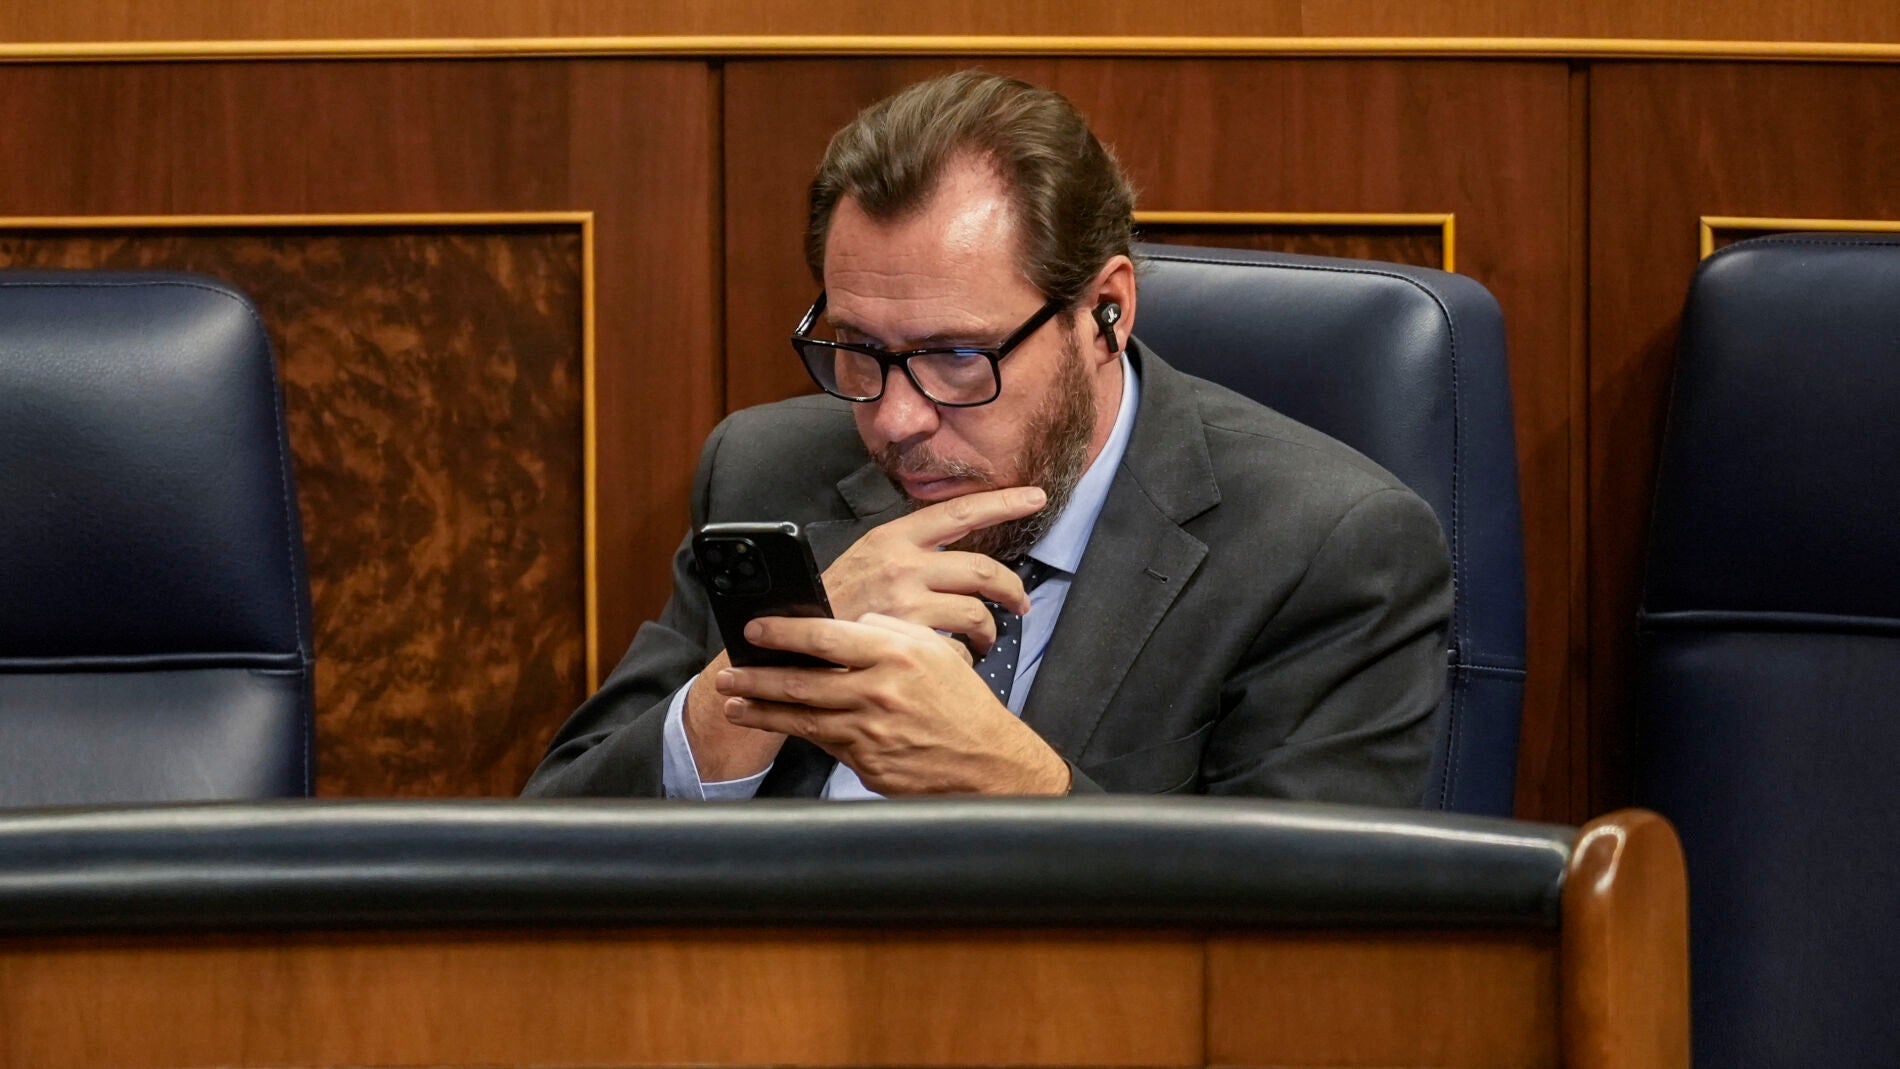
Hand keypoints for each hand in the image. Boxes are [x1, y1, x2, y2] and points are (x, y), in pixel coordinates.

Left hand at [714, 613, 1071, 795]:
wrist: (987, 761)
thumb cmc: (961, 703)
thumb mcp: (935, 651)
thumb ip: (889, 632)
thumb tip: (851, 624)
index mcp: (896, 653)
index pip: (826, 636)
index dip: (783, 632)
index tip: (754, 629)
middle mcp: (880, 691)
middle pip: (802, 681)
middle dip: (756, 677)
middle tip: (728, 673)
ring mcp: (871, 731)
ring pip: (802, 718)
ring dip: (762, 710)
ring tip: (735, 704)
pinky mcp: (866, 763)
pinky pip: (824, 744)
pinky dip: (797, 734)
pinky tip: (777, 726)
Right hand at [823, 486, 1045, 654]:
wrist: (794, 641)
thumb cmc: (830, 604)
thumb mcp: (864, 561)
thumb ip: (905, 553)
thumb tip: (949, 554)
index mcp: (894, 538)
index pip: (959, 511)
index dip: (1002, 502)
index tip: (1034, 497)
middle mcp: (903, 563)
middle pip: (981, 568)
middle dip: (1011, 588)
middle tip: (1020, 603)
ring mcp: (906, 601)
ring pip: (976, 611)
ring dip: (990, 630)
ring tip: (985, 641)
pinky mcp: (908, 638)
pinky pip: (957, 648)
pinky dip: (965, 657)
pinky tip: (958, 660)